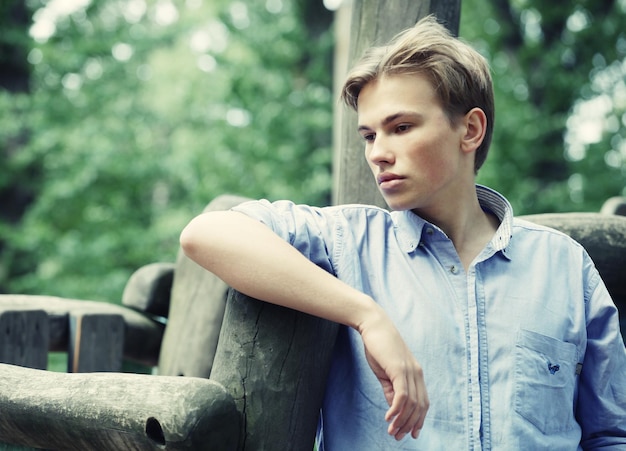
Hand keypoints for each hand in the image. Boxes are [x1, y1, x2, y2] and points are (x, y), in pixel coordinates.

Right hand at [357, 309, 428, 440]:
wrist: (373, 325)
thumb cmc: (378, 346)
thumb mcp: (385, 371)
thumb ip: (390, 388)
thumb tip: (394, 407)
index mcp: (416, 373)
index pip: (422, 402)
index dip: (418, 420)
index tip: (409, 433)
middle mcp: (417, 373)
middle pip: (419, 406)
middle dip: (410, 425)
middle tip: (398, 437)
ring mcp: (409, 371)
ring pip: (411, 404)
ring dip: (402, 421)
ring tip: (392, 432)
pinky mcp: (399, 369)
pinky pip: (402, 395)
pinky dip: (397, 409)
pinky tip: (389, 417)